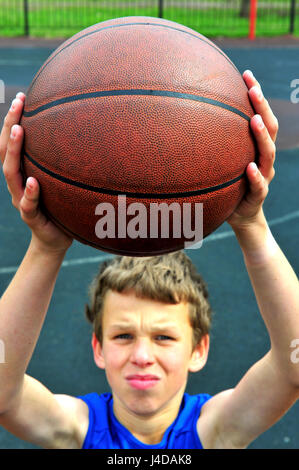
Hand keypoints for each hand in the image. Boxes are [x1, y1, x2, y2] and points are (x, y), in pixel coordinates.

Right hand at [0, 94, 72, 253]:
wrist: (56, 240)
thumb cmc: (61, 207)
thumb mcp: (61, 182)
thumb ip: (65, 164)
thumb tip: (90, 135)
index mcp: (24, 173)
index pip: (13, 143)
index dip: (13, 120)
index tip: (22, 97)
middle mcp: (18, 184)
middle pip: (6, 152)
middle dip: (9, 126)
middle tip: (18, 104)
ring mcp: (21, 200)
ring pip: (11, 174)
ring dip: (13, 151)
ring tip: (19, 131)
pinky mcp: (30, 217)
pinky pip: (27, 205)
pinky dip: (29, 193)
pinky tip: (33, 182)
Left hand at [227, 70, 277, 228]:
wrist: (240, 216)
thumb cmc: (229, 185)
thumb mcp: (220, 162)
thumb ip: (212, 144)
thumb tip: (181, 120)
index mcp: (256, 147)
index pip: (260, 116)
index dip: (256, 96)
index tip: (245, 74)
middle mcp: (264, 158)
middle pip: (269, 128)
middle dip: (262, 106)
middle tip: (252, 88)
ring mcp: (265, 176)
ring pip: (268, 153)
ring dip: (261, 135)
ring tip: (254, 120)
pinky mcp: (259, 195)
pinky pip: (259, 185)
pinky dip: (256, 175)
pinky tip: (250, 167)